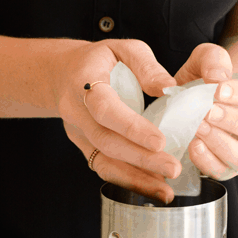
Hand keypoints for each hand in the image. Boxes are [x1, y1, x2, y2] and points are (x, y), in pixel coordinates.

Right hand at [52, 39, 181, 201]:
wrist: (65, 74)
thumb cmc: (101, 60)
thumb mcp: (124, 49)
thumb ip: (146, 66)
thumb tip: (168, 89)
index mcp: (84, 83)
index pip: (105, 109)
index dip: (131, 127)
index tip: (159, 142)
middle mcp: (76, 112)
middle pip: (106, 141)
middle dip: (141, 159)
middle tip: (172, 168)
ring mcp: (78, 133)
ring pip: (103, 161)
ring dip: (136, 178)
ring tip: (166, 189)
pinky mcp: (84, 146)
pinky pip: (104, 167)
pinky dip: (129, 180)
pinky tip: (152, 186)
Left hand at [174, 43, 237, 180]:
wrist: (197, 100)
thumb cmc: (209, 80)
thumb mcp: (208, 60)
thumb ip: (213, 59)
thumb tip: (217, 77)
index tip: (219, 90)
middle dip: (236, 122)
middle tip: (208, 111)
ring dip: (221, 144)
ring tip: (198, 127)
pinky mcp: (228, 169)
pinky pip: (223, 172)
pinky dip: (207, 161)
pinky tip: (194, 144)